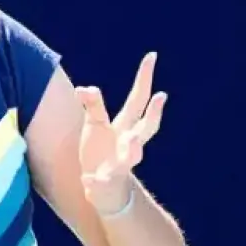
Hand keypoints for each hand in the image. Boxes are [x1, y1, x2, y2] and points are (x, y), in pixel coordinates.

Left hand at [75, 52, 166, 212]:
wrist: (105, 190)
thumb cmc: (101, 152)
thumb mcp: (95, 125)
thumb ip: (92, 105)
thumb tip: (84, 88)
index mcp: (125, 126)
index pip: (138, 99)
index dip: (145, 78)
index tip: (151, 56)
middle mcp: (129, 143)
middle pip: (147, 126)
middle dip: (154, 112)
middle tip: (161, 96)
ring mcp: (121, 163)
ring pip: (133, 156)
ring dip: (134, 148)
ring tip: (132, 141)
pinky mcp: (106, 182)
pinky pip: (101, 181)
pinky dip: (95, 180)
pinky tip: (87, 180)